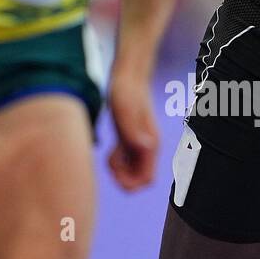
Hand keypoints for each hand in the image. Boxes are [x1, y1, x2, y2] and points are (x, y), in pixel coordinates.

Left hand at [107, 71, 158, 190]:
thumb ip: (133, 132)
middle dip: (124, 179)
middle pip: (141, 179)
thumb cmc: (126, 90)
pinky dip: (117, 162)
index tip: (114, 172)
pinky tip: (110, 150)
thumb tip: (146, 149)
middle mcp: (148, 147)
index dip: (130, 183)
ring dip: (119, 172)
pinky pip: (126, 161)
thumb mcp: (124, 111)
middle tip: (110, 164)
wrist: (129, 75)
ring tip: (109, 156)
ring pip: (133, 172)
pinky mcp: (132, 138)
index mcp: (150, 144)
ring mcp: (140, 143)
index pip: (147, 179)